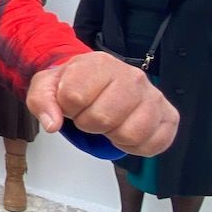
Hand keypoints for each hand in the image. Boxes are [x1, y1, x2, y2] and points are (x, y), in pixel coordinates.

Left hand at [27, 51, 177, 156]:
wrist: (98, 81)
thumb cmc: (74, 84)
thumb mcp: (46, 86)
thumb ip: (42, 101)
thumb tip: (53, 124)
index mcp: (99, 64)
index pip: (74, 97)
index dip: (66, 108)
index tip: (70, 103)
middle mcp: (131, 76)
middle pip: (102, 119)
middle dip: (88, 124)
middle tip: (90, 115)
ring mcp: (153, 96)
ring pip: (130, 134)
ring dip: (112, 136)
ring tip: (109, 123)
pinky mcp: (169, 115)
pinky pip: (154, 145)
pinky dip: (136, 147)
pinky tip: (126, 133)